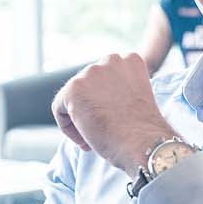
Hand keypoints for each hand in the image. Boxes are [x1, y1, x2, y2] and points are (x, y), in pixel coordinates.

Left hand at [51, 54, 175, 174]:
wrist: (143, 143)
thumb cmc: (142, 131)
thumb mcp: (134, 100)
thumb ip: (116, 91)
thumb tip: (94, 101)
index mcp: (129, 60)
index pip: (105, 79)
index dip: (106, 103)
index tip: (113, 121)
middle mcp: (110, 60)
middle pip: (88, 86)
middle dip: (91, 108)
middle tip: (102, 133)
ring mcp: (91, 72)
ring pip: (73, 97)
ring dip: (79, 118)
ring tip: (93, 139)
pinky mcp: (74, 88)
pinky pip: (59, 108)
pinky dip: (68, 127)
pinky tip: (85, 140)